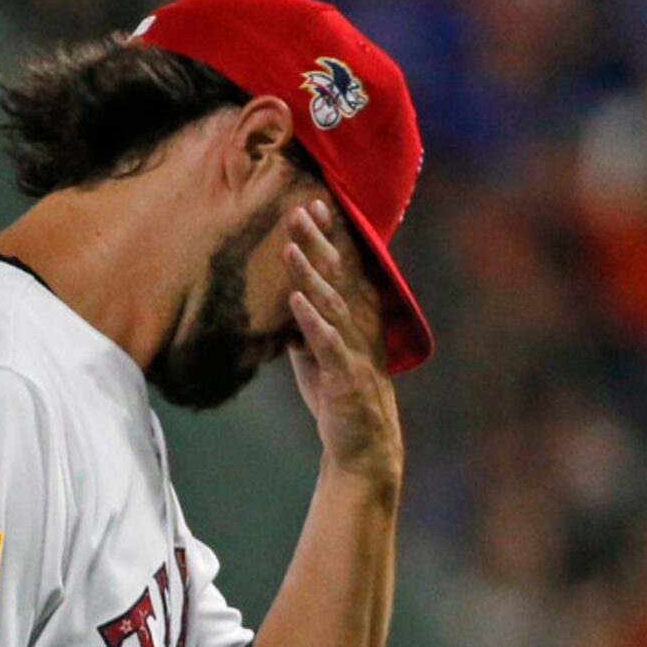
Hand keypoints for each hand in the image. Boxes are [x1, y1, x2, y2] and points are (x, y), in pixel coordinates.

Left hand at [284, 199, 402, 483]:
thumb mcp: (315, 352)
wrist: (361, 444)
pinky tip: (295, 301)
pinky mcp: (345, 374)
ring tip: (291, 247)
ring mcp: (355, 347)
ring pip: (332, 302)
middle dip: (319, 241)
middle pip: (339, 274)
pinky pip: (327, 342)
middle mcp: (361, 324)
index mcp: (358, 314)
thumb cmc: (337, 395)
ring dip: (311, 273)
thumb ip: (304, 323)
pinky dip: (311, 320)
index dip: (331, 235)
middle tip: (298, 209)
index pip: (345, 266)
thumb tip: (285, 295)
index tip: (314, 202)